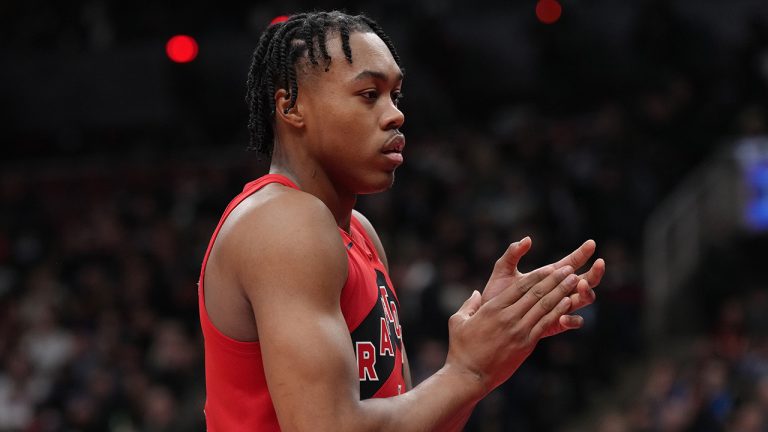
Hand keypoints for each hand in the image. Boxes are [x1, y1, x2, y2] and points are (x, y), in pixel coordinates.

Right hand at [446, 265, 580, 395]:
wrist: (470, 376)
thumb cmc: (461, 349)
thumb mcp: (458, 321)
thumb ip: (469, 305)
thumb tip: (476, 293)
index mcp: (492, 308)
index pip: (520, 287)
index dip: (537, 276)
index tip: (550, 267)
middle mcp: (508, 317)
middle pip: (536, 293)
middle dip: (554, 280)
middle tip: (569, 268)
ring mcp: (519, 331)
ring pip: (544, 307)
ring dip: (560, 292)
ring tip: (573, 281)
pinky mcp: (526, 344)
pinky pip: (545, 324)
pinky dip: (558, 312)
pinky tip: (568, 303)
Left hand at [481, 237, 604, 336]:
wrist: (489, 320)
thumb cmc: (496, 293)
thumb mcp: (503, 270)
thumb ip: (513, 254)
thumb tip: (527, 239)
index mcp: (549, 275)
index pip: (571, 262)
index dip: (582, 253)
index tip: (591, 243)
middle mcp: (559, 291)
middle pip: (586, 281)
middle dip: (595, 273)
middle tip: (599, 263)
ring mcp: (559, 307)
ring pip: (584, 300)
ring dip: (586, 293)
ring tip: (581, 286)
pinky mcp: (555, 324)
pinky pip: (573, 322)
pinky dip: (572, 318)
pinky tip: (563, 315)